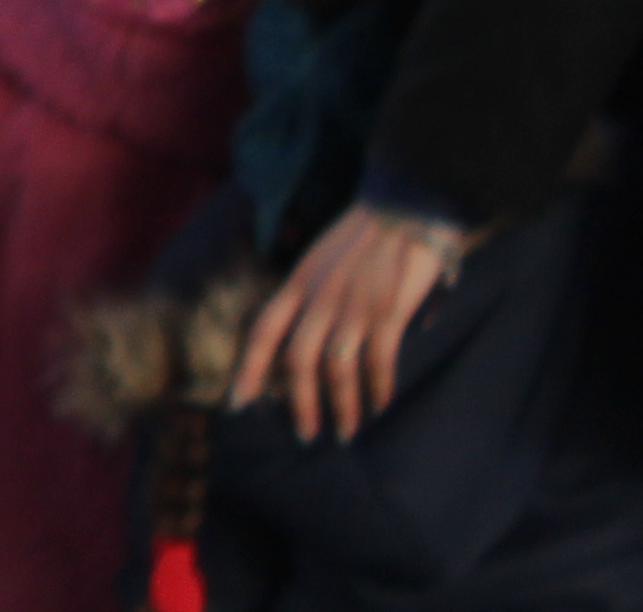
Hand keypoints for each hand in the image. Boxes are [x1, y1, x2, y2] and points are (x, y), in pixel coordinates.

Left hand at [231, 204, 465, 439]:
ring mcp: (352, 306)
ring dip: (341, 406)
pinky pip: (378, 361)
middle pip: (297, 361)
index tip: (239, 403)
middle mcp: (318, 298)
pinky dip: (379, 388)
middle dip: (299, 404)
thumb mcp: (321, 262)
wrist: (403, 207)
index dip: (249, 369)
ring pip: (336, 369)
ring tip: (347, 432)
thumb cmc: (364, 237)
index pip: (263, 331)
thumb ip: (313, 298)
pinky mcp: (387, 312)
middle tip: (305, 435)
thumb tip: (314, 340)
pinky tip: (380, 405)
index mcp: (298, 284)